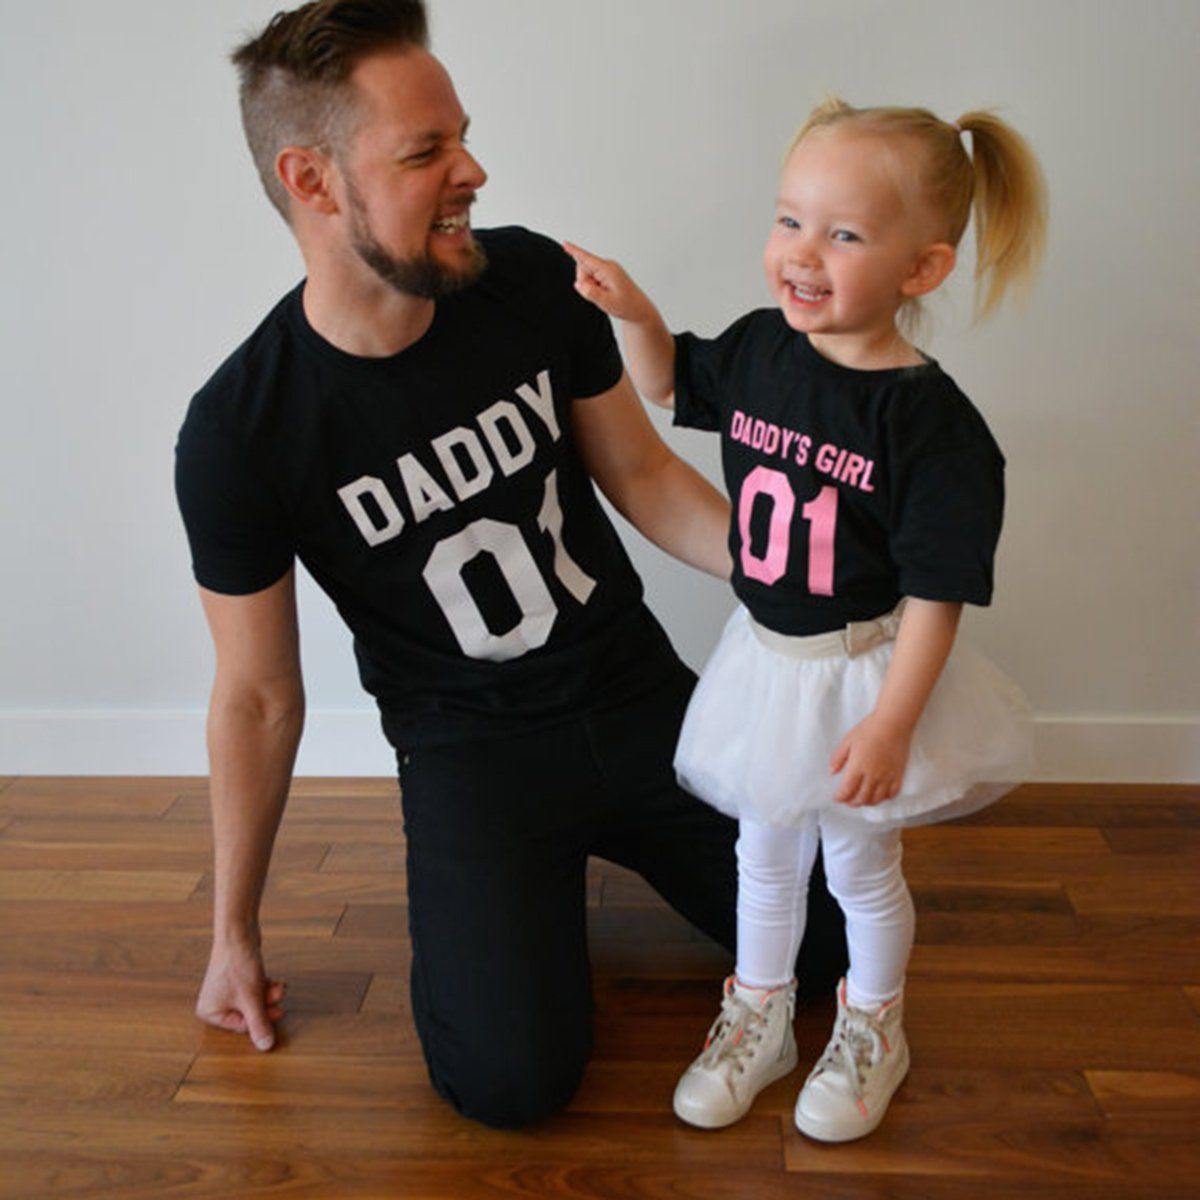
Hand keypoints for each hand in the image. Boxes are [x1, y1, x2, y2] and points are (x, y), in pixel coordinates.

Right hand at [196, 936, 285, 1050]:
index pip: (241, 1027)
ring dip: (268, 995)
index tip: (278, 1012)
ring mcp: (225, 990)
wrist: (238, 932)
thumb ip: (259, 1024)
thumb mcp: (252, 999)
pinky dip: (265, 987)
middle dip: (266, 1005)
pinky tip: (275, 981)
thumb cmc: (238, 965)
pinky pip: (253, 990)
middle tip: (279, 996)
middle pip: (248, 1013)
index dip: (261, 1019)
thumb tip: (266, 1047)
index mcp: (209, 1013)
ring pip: (253, 1001)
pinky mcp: (237, 979)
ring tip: (278, 986)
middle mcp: (214, 1003)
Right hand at [562, 241, 656, 323]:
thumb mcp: (606, 302)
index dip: (574, 251)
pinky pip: (592, 278)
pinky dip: (594, 286)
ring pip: (587, 274)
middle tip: (598, 295)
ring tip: (603, 295)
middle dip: (585, 283)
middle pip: (583, 269)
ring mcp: (607, 269)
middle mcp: (608, 266)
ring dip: (589, 286)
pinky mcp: (607, 274)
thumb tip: (579, 284)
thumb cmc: (627, 305)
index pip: (587, 258)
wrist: (638, 309)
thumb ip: (590, 292)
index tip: (565, 243)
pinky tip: (604, 292)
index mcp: (608, 270)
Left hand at [829, 714, 910, 806]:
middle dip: (852, 802)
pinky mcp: (898, 775)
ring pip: (876, 799)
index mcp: (858, 767)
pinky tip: (878, 795)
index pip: (847, 790)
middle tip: (847, 800)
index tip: (836, 797)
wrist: (893, 724)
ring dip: (866, 803)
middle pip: (861, 798)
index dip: (841, 797)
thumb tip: (832, 772)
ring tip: (861, 800)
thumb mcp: (847, 741)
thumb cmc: (868, 730)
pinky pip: (892, 794)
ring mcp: (887, 777)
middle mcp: (872, 776)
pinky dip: (883, 798)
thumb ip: (838, 757)